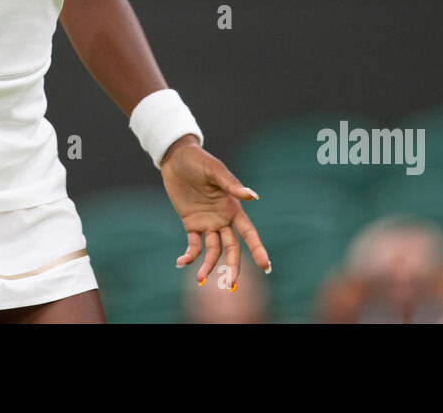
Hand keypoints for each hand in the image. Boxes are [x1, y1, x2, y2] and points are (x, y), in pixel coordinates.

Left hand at [160, 135, 270, 290]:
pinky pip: (193, 245)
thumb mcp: (215, 171)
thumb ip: (232, 185)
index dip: (257, 249)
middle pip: (232, 248)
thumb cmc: (199, 161)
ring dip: (209, 265)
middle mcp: (223, 219)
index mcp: (233, 208)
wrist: (176, 158)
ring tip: (200, 277)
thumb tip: (253, 196)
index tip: (265, 266)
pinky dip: (189, 256)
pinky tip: (181, 262)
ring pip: (213, 251)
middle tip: (231, 284)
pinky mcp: (191, 224)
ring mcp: (207, 223)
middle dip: (233, 266)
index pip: (248, 233)